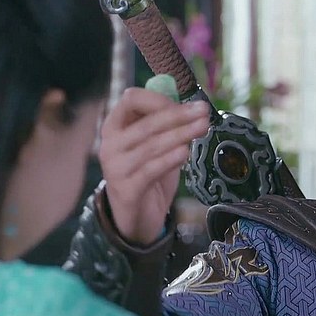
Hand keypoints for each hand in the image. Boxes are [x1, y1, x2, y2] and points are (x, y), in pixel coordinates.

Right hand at [99, 88, 209, 243]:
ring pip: (151, 146)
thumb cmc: (147, 173)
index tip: (185, 104)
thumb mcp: (155, 145)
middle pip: (146, 123)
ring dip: (181, 134)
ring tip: (203, 128)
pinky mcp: (127, 189)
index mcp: (115, 126)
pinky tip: (185, 152)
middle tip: (204, 111)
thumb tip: (194, 107)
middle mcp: (110, 144)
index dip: (159, 99)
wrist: (136, 216)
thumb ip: (167, 126)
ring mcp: (116, 168)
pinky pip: (150, 170)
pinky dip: (169, 159)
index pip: (131, 99)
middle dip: (178, 115)